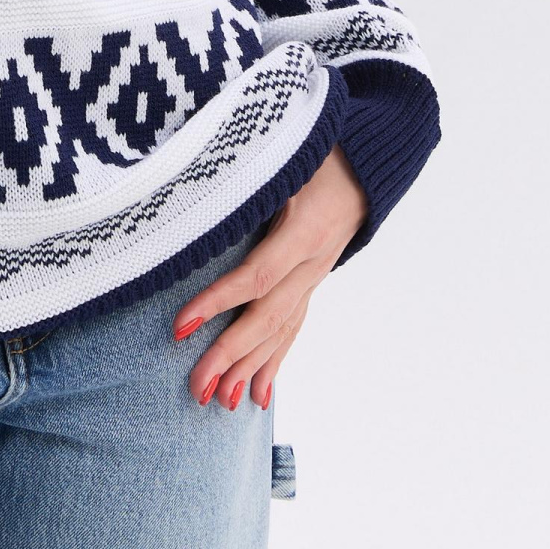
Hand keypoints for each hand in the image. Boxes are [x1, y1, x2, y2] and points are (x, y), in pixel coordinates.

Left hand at [170, 145, 368, 411]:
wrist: (369, 160)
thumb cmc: (318, 147)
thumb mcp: (286, 155)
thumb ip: (251, 174)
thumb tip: (199, 184)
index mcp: (305, 231)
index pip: (256, 276)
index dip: (218, 302)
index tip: (180, 326)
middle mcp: (313, 263)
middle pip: (268, 317)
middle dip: (230, 355)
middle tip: (195, 387)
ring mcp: (315, 276)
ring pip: (282, 329)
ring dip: (251, 368)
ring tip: (221, 401)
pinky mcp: (312, 281)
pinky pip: (293, 327)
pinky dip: (275, 361)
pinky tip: (258, 394)